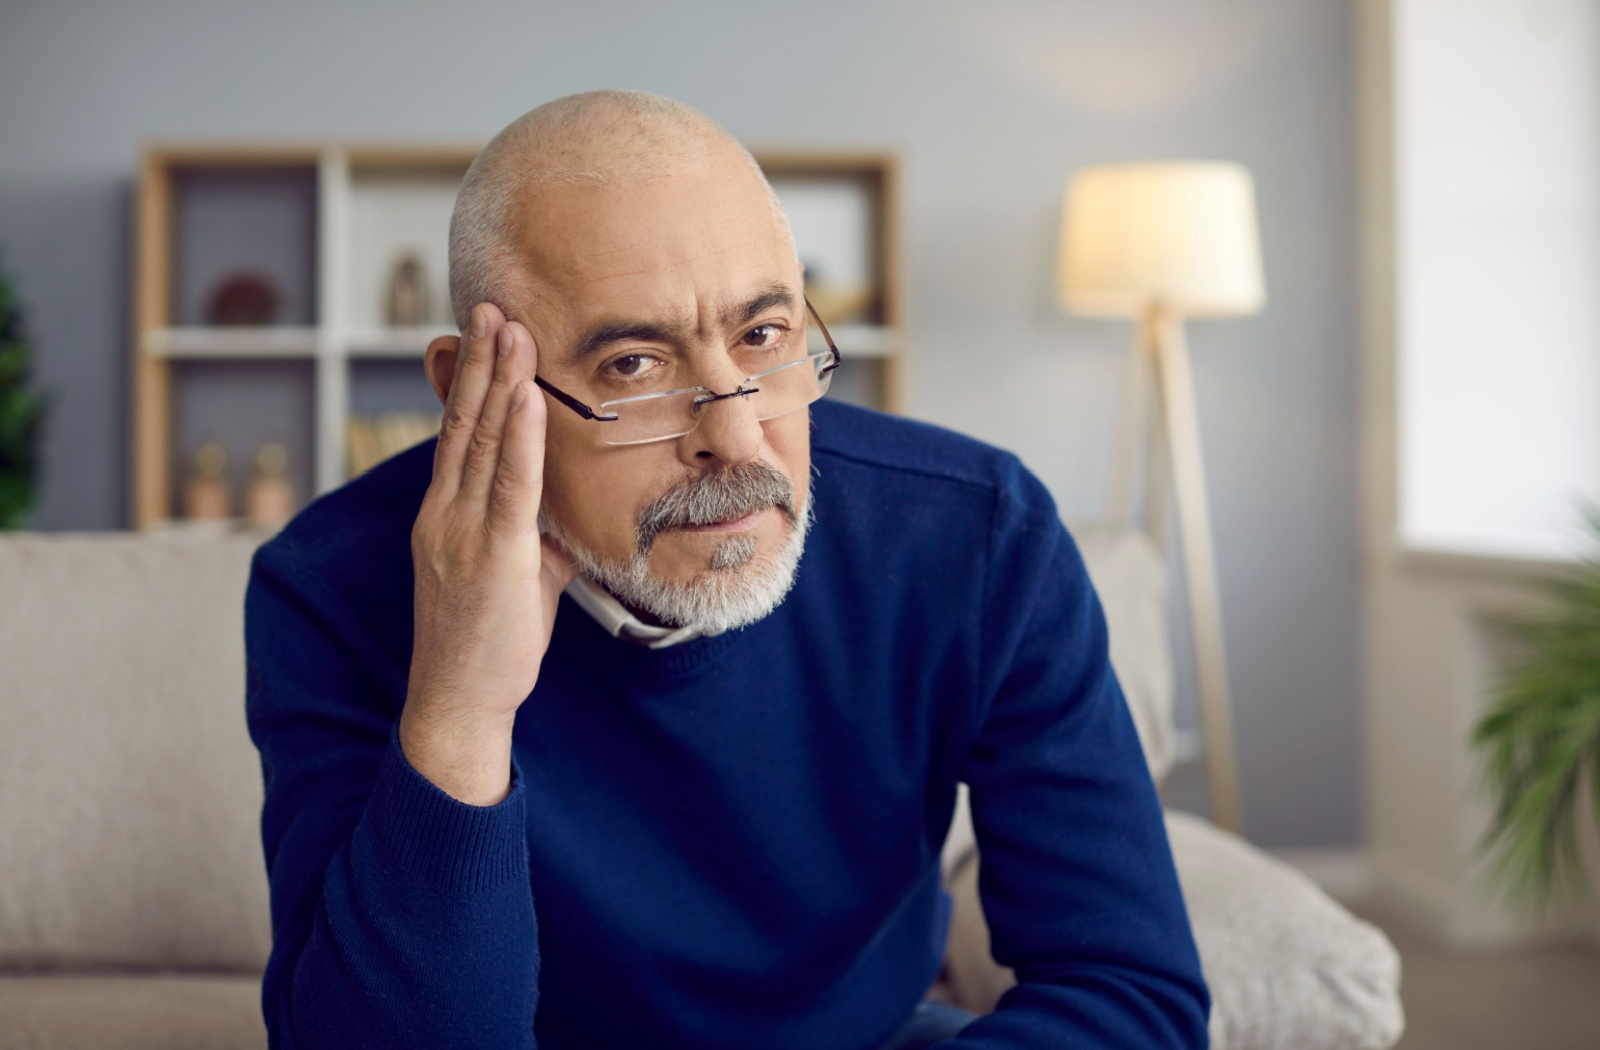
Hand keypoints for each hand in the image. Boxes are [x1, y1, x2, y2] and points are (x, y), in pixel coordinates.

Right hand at [400, 302, 577, 804]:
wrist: (457, 702)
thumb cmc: (488, 642)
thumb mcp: (516, 574)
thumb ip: (535, 532)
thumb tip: (568, 507)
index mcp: (445, 513)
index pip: (458, 433)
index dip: (472, 379)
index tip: (485, 332)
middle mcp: (445, 512)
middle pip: (465, 422)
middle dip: (482, 360)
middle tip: (494, 303)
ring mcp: (462, 531)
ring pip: (483, 441)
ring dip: (499, 379)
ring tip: (510, 326)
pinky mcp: (492, 556)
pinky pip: (510, 486)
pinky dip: (520, 436)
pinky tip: (527, 396)